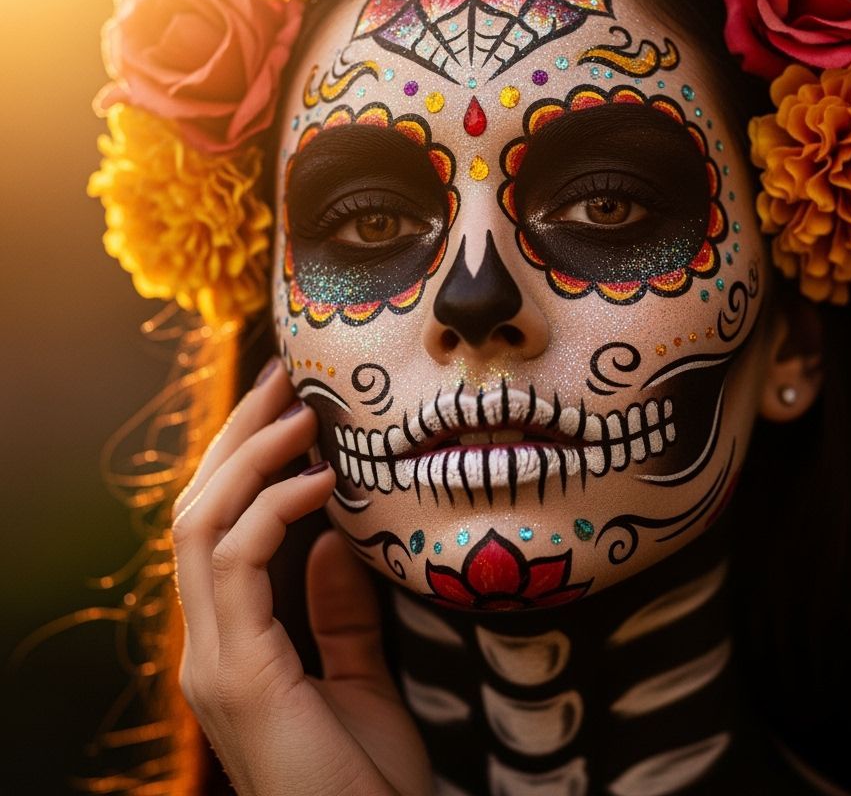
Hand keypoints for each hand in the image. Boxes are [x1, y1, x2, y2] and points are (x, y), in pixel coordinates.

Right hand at [172, 359, 433, 795]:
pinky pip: (236, 564)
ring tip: (299, 414)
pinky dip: (270, 511)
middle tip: (282, 381)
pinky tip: (320, 483)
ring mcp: (212, 661)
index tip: (289, 410)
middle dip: (236, 440)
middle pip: (197, 512)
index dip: (244, 464)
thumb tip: (332, 539)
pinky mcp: (236, 674)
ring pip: (199, 527)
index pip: (216, 531)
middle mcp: (207, 647)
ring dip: (248, 460)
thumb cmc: (365, 781)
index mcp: (231, 645)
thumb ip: (339, 612)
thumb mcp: (359, 679)